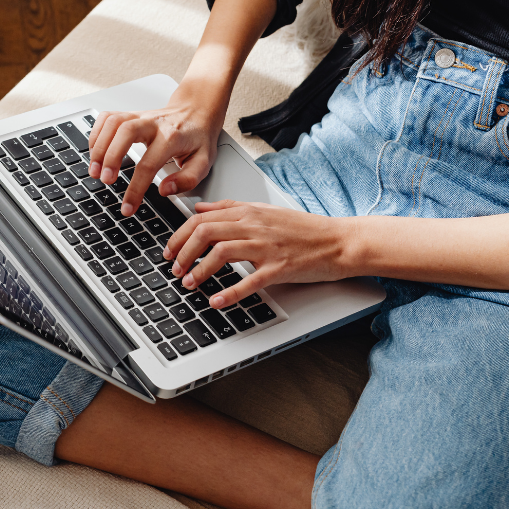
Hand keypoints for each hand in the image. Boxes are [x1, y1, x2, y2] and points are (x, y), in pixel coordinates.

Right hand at [87, 80, 225, 216]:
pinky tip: (95, 151)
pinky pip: (107, 117)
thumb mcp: (204, 162)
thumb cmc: (198, 138)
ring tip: (94, 170)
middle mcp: (154, 123)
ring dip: (99, 146)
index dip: (135, 189)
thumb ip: (187, 179)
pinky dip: (96, 134)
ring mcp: (140, 116)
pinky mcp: (130, 114)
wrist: (197, 111)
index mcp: (172, 137)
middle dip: (110, 157)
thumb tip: (164, 190)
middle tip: (105, 180)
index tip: (127, 207)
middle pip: (125, 132)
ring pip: (113, 122)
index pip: (149, 164)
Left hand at [163, 200, 351, 307]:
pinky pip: (249, 280)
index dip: (179, 235)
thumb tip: (200, 208)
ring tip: (189, 284)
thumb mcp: (264, 210)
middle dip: (183, 252)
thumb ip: (230, 208)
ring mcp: (267, 246)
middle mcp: (255, 226)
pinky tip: (215, 301)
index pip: (202, 218)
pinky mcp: (280, 268)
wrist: (339, 241)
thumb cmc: (304, 229)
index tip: (170, 250)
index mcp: (249, 212)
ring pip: (222, 252)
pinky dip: (229, 292)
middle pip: (206, 232)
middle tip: (173, 269)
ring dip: (199, 270)